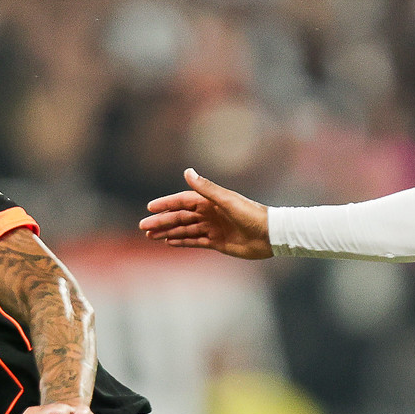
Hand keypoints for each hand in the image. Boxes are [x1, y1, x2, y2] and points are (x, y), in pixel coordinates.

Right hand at [140, 168, 271, 259]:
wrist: (270, 235)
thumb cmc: (251, 214)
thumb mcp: (227, 200)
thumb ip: (206, 188)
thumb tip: (187, 171)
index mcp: (210, 201)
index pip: (182, 201)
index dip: (166, 204)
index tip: (150, 208)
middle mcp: (210, 213)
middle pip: (180, 217)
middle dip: (162, 222)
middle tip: (144, 228)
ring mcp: (213, 228)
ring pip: (185, 230)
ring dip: (168, 232)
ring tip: (151, 236)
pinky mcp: (217, 242)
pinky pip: (195, 242)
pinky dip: (182, 242)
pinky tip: (169, 242)